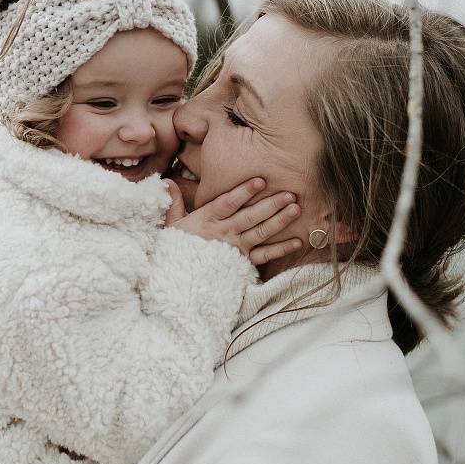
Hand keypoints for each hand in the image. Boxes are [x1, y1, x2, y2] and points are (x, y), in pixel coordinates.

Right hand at [164, 177, 302, 266]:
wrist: (176, 282)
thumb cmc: (175, 250)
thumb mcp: (171, 226)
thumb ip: (174, 203)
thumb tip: (166, 181)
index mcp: (207, 220)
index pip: (228, 203)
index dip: (244, 192)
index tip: (260, 180)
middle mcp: (224, 233)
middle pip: (250, 216)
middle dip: (271, 204)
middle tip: (290, 193)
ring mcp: (236, 248)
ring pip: (261, 233)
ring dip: (280, 221)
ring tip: (296, 209)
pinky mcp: (243, 263)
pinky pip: (265, 256)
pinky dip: (282, 249)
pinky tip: (298, 241)